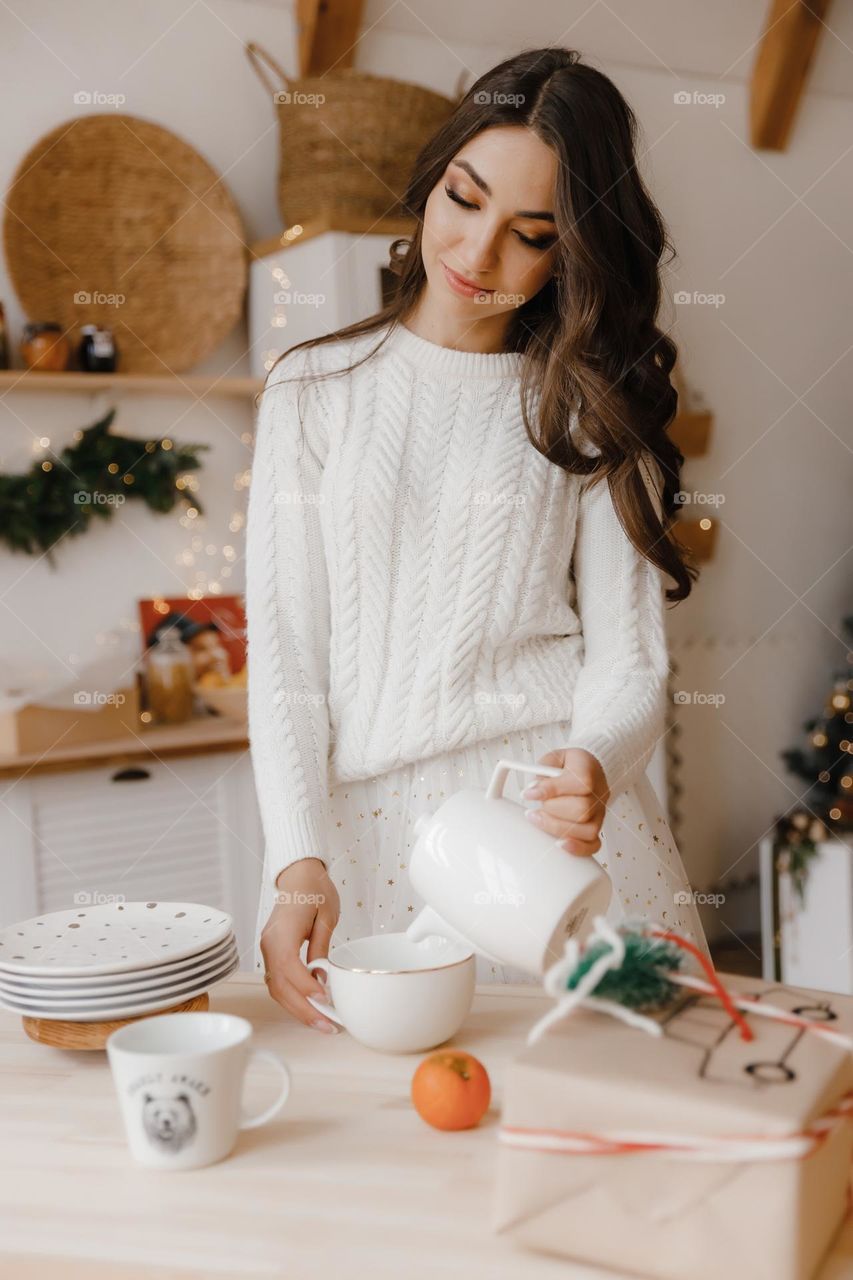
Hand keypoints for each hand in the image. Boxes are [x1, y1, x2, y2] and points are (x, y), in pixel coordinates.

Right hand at [260, 857, 340, 1032]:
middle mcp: (270, 944)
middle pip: (280, 986)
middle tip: (327, 1025)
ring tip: (321, 1023)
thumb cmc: (314, 889)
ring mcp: (268, 949)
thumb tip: (322, 975)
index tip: (325, 999)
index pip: (289, 968)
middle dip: (304, 1010)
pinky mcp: (272, 953)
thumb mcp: (326, 916)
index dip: (306, 987)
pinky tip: (310, 1007)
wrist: (299, 875)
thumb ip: (321, 947)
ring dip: (298, 1009)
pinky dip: (293, 998)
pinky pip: (278, 981)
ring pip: (277, 989)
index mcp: (283, 932)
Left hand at [521, 748, 609, 854]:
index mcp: (589, 770)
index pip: (580, 783)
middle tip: (534, 809)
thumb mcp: (553, 758)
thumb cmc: (568, 764)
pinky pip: (594, 844)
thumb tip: (533, 790)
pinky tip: (559, 844)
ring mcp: (599, 812)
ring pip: (587, 830)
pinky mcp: (596, 827)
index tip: (528, 794)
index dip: (552, 790)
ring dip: (557, 828)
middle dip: (552, 811)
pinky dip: (577, 848)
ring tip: (539, 820)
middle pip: (582, 810)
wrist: (586, 769)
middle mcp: (599, 793)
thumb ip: (543, 770)